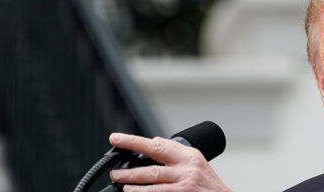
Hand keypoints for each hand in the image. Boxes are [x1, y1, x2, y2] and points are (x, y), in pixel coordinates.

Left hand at [108, 132, 230, 191]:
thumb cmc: (209, 185)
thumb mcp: (197, 163)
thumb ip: (176, 155)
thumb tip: (153, 143)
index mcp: (189, 155)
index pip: (157, 144)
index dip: (134, 142)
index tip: (117, 139)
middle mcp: (188, 168)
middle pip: (153, 166)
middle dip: (130, 170)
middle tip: (114, 171)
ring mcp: (185, 184)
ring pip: (154, 183)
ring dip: (134, 185)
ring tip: (122, 184)